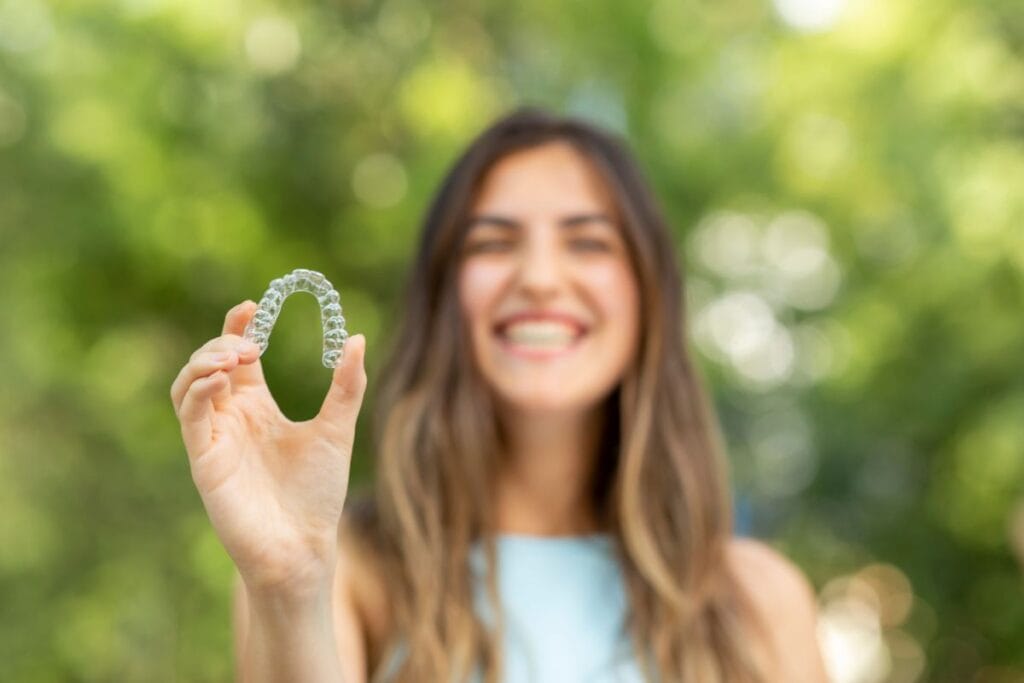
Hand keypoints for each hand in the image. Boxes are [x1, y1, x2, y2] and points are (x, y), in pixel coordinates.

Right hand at [170, 301, 367, 598]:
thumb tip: (356, 338)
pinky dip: (199, 391)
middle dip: (223, 342)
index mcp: (257, 407)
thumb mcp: (337, 429)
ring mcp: (215, 438)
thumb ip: (346, 386)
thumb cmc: (317, 493)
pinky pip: (189, 416)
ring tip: (235, 355)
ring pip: (187, 385)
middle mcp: (232, 418)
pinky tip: (222, 380)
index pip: (238, 355)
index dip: (239, 327)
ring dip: (203, 362)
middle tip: (250, 342)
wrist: (305, 546)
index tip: (254, 304)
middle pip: (208, 363)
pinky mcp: (204, 460)